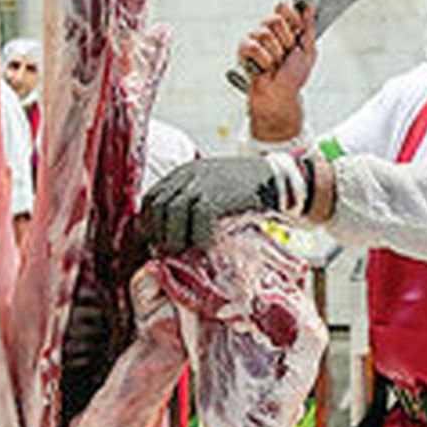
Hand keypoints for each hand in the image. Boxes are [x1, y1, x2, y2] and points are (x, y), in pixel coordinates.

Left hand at [142, 157, 281, 252]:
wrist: (278, 181)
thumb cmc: (245, 193)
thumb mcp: (213, 189)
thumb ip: (192, 204)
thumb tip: (173, 236)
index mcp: (184, 173)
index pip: (151, 198)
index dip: (148, 223)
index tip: (153, 242)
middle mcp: (189, 176)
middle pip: (157, 207)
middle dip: (158, 233)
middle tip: (166, 253)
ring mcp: (203, 185)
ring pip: (172, 216)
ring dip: (175, 239)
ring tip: (184, 254)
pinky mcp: (218, 198)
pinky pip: (199, 223)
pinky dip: (200, 239)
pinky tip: (207, 247)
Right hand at [238, 3, 316, 141]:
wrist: (281, 97)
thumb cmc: (293, 78)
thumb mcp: (309, 52)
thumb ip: (309, 28)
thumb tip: (309, 8)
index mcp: (283, 29)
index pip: (283, 8)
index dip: (292, 17)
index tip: (299, 30)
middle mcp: (268, 31)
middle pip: (275, 20)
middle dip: (286, 41)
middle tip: (287, 55)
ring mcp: (255, 40)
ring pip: (265, 34)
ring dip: (276, 54)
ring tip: (276, 65)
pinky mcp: (244, 50)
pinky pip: (254, 46)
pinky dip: (264, 59)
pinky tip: (266, 68)